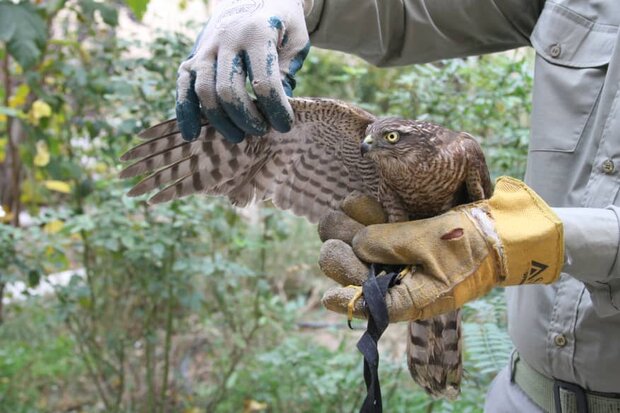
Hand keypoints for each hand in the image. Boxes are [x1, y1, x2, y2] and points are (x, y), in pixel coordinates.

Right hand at [176, 0, 310, 141]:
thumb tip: (276, 112)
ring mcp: (206, 47)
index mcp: (258, 33)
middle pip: (229, 90)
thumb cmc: (282, 26)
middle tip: (261, 131)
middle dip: (246, 118)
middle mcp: (227, 38)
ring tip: (239, 136)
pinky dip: (184, 112)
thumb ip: (286, 74)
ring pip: (205, 91)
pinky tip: (192, 134)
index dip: (276, 110)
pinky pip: (183, 86)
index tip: (285, 126)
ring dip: (221, 121)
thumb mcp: (295, 43)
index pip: (264, 82)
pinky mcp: (193, 56)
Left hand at [319, 177, 564, 321]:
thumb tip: (357, 244)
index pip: (377, 307)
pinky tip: (352, 201)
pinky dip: (366, 219)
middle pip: (363, 276)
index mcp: (416, 297)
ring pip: (365, 253)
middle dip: (343, 257)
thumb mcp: (432, 242)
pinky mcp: (407, 243)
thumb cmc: (474, 241)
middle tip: (329, 237)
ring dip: (348, 233)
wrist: (504, 228)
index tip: (329, 297)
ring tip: (334, 214)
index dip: (351, 302)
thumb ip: (392, 243)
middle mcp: (405, 284)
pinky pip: (380, 236)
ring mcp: (405, 263)